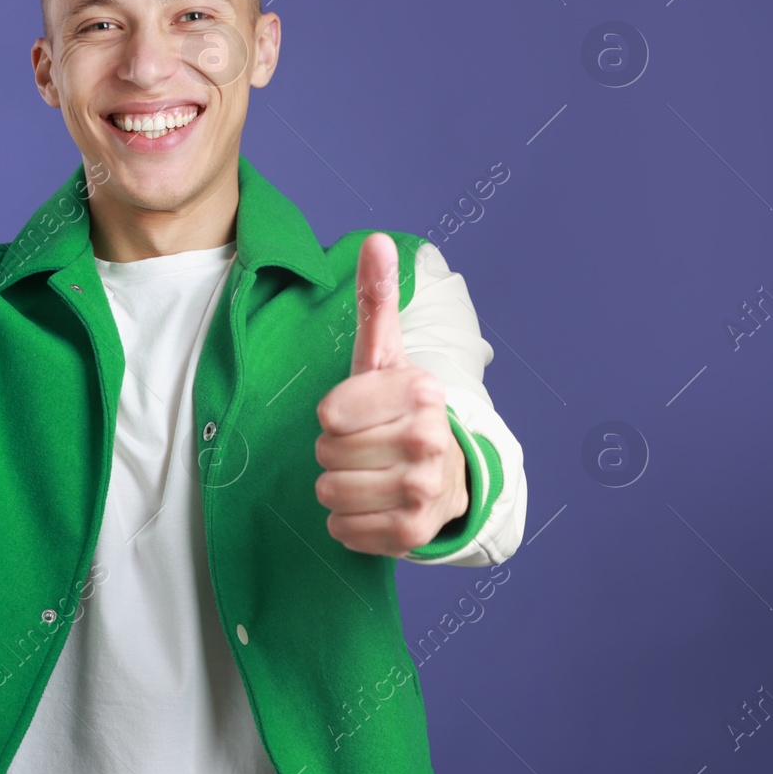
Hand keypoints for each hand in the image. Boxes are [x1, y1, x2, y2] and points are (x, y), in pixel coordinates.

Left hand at [313, 233, 468, 555]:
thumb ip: (378, 298)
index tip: (358, 412)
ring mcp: (425, 490)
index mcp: (420, 391)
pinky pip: (344, 530)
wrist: (446, 473)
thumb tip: (376, 240)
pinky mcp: (414, 533)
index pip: (330, 413)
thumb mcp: (384, 354)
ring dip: (336, 487)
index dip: (333, 415)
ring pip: (330, 492)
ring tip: (366, 474)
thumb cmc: (397, 409)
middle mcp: (429, 440)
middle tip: (364, 445)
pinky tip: (370, 505)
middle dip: (333, 451)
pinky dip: (345, 522)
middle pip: (326, 453)